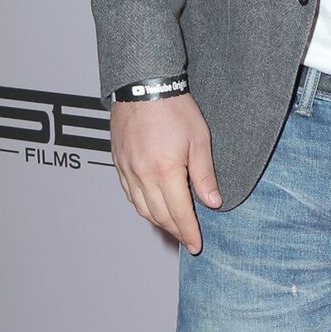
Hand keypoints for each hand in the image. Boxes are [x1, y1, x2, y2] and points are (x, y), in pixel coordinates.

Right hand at [111, 91, 220, 253]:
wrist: (143, 86)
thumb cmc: (174, 108)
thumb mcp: (200, 140)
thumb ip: (204, 174)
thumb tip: (212, 202)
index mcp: (165, 171)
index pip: (179, 213)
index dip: (188, 232)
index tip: (195, 245)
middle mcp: (142, 174)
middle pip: (159, 215)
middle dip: (175, 231)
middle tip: (186, 240)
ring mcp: (127, 170)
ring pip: (142, 208)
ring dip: (158, 222)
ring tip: (173, 228)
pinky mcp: (118, 163)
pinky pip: (129, 194)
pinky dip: (142, 206)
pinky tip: (153, 207)